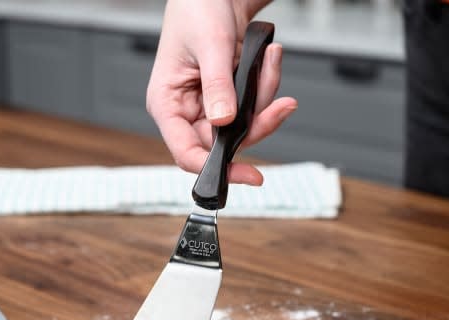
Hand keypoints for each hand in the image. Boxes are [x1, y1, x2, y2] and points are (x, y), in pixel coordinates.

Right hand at [146, 0, 297, 185]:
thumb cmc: (197, 9)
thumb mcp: (210, 45)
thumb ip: (218, 86)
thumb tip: (224, 123)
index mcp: (166, 103)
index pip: (186, 152)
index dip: (215, 169)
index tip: (247, 175)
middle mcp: (186, 111)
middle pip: (224, 143)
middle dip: (257, 121)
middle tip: (281, 105)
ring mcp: (210, 106)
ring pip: (245, 126)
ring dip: (265, 96)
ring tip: (269, 58)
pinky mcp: (231, 98)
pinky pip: (255, 107)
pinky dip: (266, 84)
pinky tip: (269, 58)